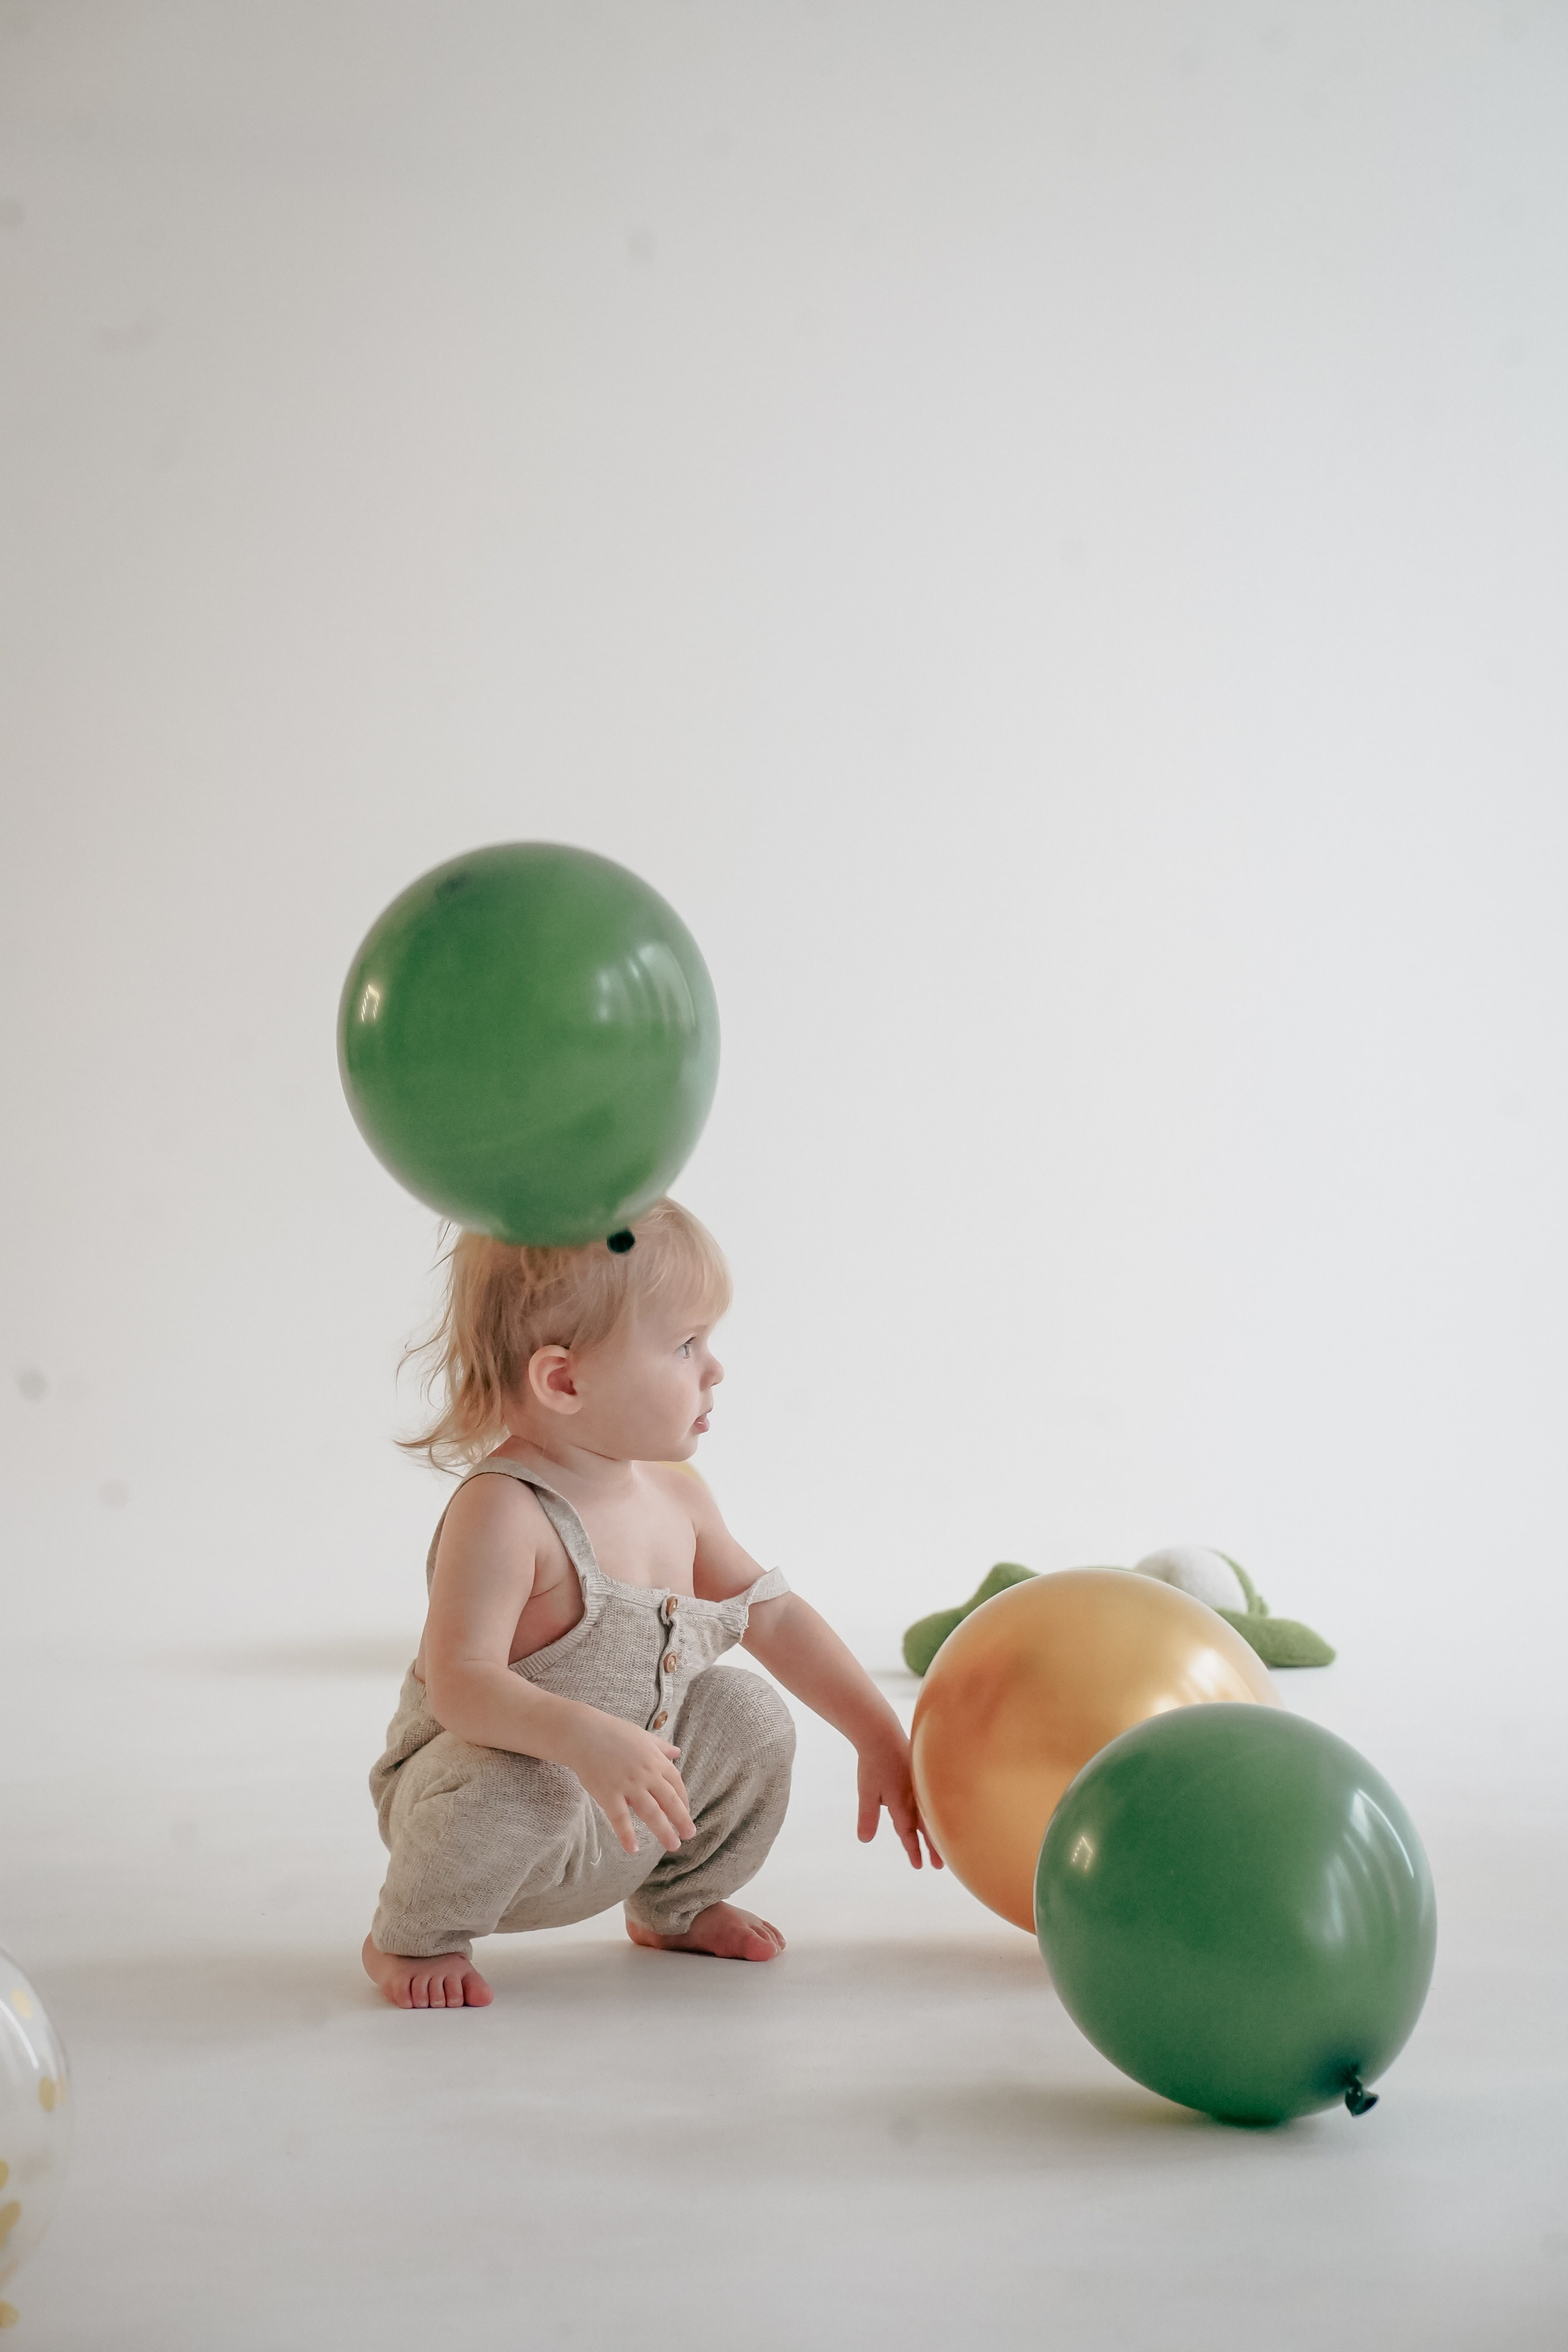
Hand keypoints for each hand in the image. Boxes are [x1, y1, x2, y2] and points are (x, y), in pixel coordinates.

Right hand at [563, 1711, 696, 1856]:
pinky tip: (633, 1848)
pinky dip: (627, 1834)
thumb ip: (660, 1746)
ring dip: (663, 1830)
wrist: (583, 1733)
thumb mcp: (642, 1736)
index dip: (683, 1800)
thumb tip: (677, 1752)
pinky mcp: (608, 1794)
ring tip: (673, 1845)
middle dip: (681, 1819)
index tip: (686, 1812)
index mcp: (655, 1760)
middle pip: (669, 1800)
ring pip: (650, 1812)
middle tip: (689, 1834)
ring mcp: (628, 1785)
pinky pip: (620, 1818)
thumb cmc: (612, 1732)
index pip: (676, 1783)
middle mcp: (646, 1774)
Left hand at [856, 1729, 942, 1869]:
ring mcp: (920, 1786)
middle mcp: (914, 1798)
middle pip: (926, 1828)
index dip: (913, 1850)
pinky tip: (941, 1812)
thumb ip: (868, 1816)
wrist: (882, 1733)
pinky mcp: (922, 1775)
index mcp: (900, 1804)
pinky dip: (937, 1810)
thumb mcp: (867, 1791)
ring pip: (932, 1814)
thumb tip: (865, 1840)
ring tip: (947, 1843)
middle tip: (941, 1866)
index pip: (908, 1833)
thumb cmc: (873, 1763)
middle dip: (933, 1847)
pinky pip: (932, 1798)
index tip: (920, 1866)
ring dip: (938, 1830)